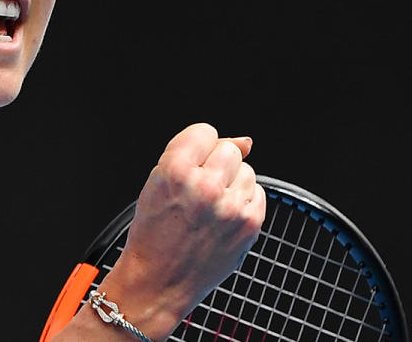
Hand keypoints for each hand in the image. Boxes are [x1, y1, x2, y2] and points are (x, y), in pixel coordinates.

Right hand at [100, 123, 265, 337]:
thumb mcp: (157, 183)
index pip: (204, 131)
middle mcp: (205, 187)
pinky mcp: (249, 225)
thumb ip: (195, 153)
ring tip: (209, 206)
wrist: (159, 280)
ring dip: (231, 182)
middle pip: (230, 149)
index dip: (196, 147)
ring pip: (246, 170)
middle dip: (216, 164)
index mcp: (175, 172)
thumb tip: (246, 141)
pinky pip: (257, 193)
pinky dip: (242, 201)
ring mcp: (230, 207)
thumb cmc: (154, 232)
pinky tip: (222, 216)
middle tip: (199, 189)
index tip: (189, 164)